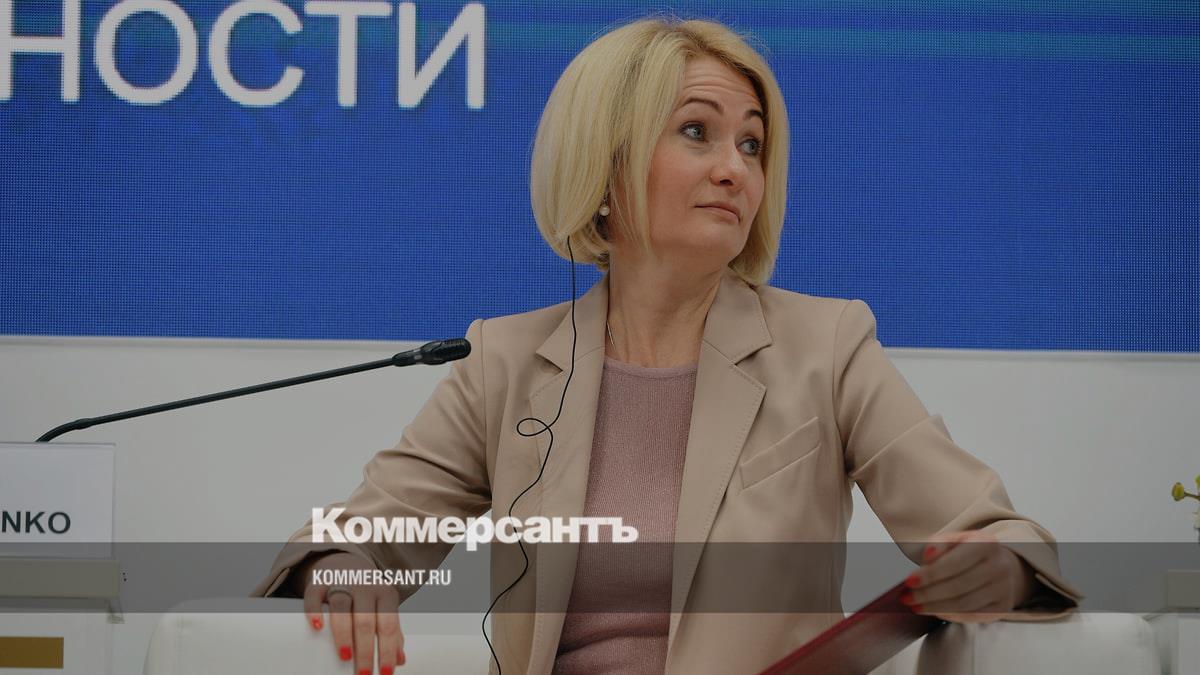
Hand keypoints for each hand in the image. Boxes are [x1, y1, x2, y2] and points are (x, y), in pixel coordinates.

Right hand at [302, 552, 405, 673]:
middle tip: (363, 672)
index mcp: (385, 593)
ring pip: (342, 608)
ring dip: (344, 634)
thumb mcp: (383, 607)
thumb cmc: (367, 592)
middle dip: (366, 650)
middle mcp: (365, 586)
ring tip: (345, 656)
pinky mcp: (319, 582)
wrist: (346, 563)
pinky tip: (317, 627)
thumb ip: (392, 631)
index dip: (388, 650)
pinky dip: (315, 611)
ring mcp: (341, 582)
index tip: (384, 672)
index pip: (389, 625)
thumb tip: (400, 659)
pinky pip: (315, 596)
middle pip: (366, 620)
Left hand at [900, 531, 1035, 623]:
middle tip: (907, 598)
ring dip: (935, 607)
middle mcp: (999, 566)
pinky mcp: (1002, 607)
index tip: (909, 581)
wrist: (999, 563)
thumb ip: (939, 545)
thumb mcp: (954, 540)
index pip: (954, 563)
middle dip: (928, 594)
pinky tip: (935, 611)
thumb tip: (927, 558)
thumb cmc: (968, 551)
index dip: (930, 574)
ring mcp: (1004, 588)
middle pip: (958, 586)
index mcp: (986, 543)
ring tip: (916, 606)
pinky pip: (972, 616)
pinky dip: (950, 615)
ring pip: (964, 604)